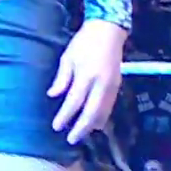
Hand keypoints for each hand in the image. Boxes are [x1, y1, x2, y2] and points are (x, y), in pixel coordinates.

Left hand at [49, 19, 126, 143]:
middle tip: (71, 140)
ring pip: (103, 112)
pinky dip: (101, 117)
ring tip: (80, 135)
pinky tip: (94, 123)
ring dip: (92, 125)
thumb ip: (62, 79)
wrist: (109, 31)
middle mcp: (102, 84)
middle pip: (92, 112)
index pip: (74, 102)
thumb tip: (52, 95)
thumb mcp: (68, 58)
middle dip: (81, 128)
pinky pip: (109, 106)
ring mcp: (112, 86)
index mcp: (87, 75)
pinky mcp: (118, 85)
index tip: (56, 127)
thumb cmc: (84, 43)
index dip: (65, 116)